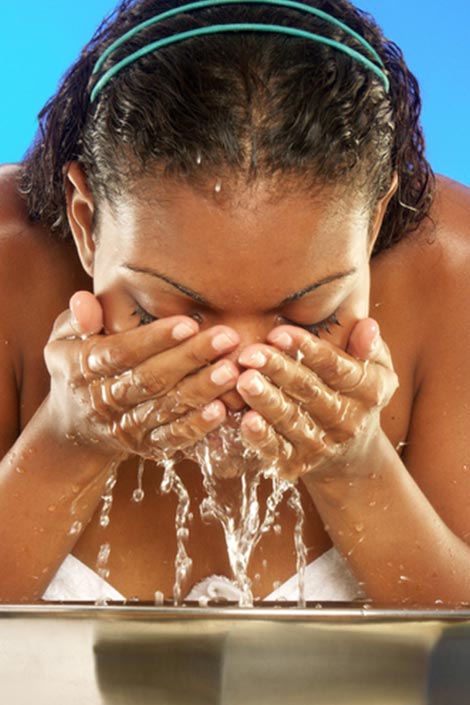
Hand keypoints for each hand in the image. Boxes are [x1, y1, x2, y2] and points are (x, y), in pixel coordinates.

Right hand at [44, 291, 240, 460]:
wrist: (75, 427)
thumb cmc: (79, 366)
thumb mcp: (65, 339)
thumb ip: (78, 318)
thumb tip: (83, 302)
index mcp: (85, 368)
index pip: (121, 352)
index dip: (155, 339)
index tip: (189, 323)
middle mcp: (105, 401)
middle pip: (151, 379)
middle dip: (191, 358)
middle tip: (227, 338)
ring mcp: (126, 426)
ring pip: (166, 408)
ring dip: (201, 390)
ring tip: (231, 371)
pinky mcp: (146, 446)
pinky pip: (172, 438)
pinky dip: (196, 427)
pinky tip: (221, 410)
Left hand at [235, 319, 397, 480]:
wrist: (353, 455)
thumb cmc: (356, 393)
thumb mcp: (376, 370)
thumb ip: (370, 348)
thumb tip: (368, 326)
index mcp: (368, 391)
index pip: (335, 366)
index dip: (306, 349)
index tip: (278, 333)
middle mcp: (347, 420)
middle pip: (308, 390)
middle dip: (277, 369)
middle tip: (250, 353)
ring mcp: (322, 444)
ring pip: (290, 419)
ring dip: (265, 400)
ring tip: (243, 380)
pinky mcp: (298, 462)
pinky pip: (277, 449)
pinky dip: (261, 437)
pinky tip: (246, 420)